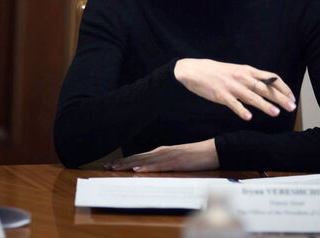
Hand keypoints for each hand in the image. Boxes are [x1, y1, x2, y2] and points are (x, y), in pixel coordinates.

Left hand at [104, 139, 218, 171]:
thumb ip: (163, 163)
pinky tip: (138, 169)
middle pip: (138, 158)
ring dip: (129, 164)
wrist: (212, 151)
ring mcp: (168, 156)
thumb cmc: (195, 156)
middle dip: (122, 162)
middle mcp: (161, 152)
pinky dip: (147, 167)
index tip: (111, 164)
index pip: (138, 157)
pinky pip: (159, 165)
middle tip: (106, 166)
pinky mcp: (176, 161)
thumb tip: (150, 169)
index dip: (124, 161)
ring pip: (144, 161)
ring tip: (116, 168)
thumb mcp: (175, 160)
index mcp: (161, 152)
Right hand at [174, 58, 295, 120]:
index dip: (283, 87)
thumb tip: (268, 88)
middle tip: (291, 107)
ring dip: (264, 105)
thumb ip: (252, 79)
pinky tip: (248, 117)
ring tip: (275, 113)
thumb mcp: (238, 71)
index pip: (271, 78)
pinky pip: (233, 103)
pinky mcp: (220, 94)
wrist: (194, 70)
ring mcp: (231, 86)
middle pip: (265, 87)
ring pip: (251, 96)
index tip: (292, 97)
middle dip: (280, 98)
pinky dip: (241, 110)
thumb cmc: (218, 72)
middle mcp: (242, 77)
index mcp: (248, 71)